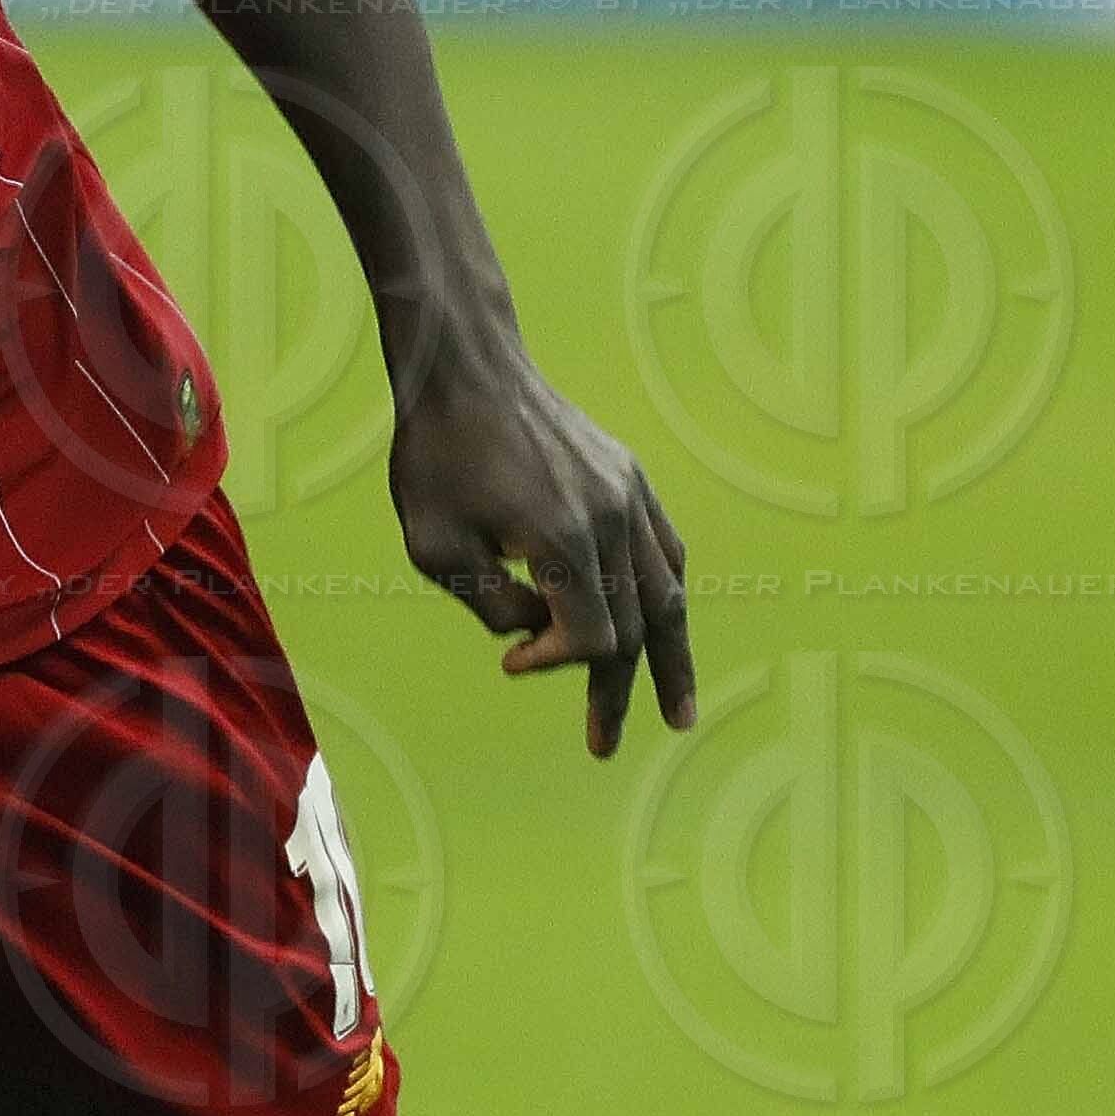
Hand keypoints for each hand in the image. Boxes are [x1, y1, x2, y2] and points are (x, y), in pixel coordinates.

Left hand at [388, 339, 695, 757]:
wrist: (467, 370)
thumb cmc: (437, 460)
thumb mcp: (436, 548)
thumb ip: (492, 604)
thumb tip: (537, 636)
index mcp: (564, 541)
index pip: (589, 639)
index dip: (553, 664)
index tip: (510, 662)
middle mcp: (613, 520)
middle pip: (635, 628)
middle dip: (616, 692)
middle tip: (602, 745)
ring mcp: (631, 497)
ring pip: (668, 594)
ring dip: (671, 658)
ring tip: (678, 712)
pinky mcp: (633, 479)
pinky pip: (667, 550)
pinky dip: (668, 596)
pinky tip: (666, 630)